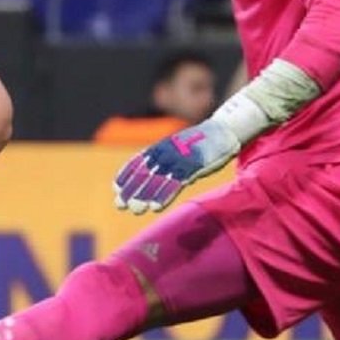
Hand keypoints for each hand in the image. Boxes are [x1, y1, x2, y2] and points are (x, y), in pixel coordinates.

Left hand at [113, 119, 239, 214]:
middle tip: (120, 204)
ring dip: (144, 196)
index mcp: (163, 147)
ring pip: (157, 180)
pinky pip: (175, 184)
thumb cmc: (201, 142)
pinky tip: (155, 207)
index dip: (126, 174)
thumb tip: (155, 171)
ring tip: (135, 209)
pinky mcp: (192, 167)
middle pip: (144, 173)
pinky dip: (163, 196)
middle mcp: (167, 152)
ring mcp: (179, 160)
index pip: (139, 160)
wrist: (223, 130)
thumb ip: (168, 157)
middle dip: (131, 189)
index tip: (115, 188)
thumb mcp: (181, 147)